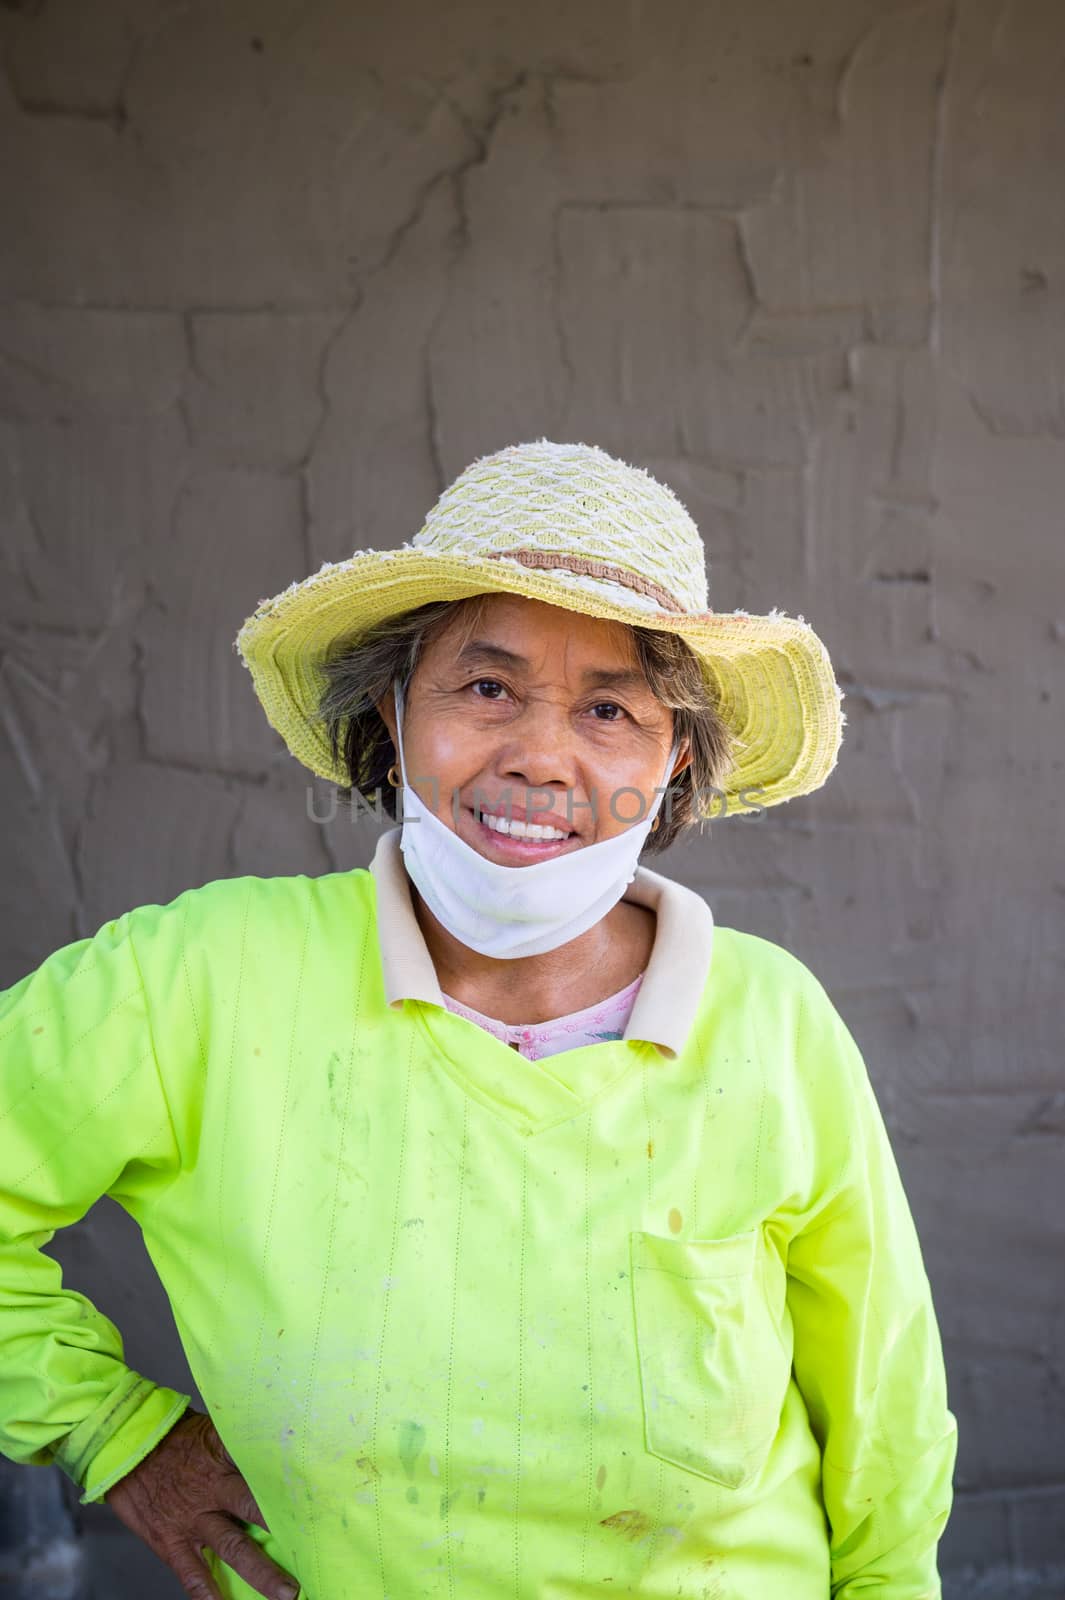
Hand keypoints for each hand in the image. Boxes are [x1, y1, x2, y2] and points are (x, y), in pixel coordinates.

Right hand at [104, 1405, 298, 1599]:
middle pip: (256, 1507)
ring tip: (287, 1593)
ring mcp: (192, 1517)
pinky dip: (209, 1594)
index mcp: (224, 1455)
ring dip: (262, 1571)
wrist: (122, 1448)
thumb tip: (273, 1449)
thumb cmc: (170, 1437)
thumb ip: (236, 1446)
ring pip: (234, 1546)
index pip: (265, 1467)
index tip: (325, 1495)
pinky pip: (192, 1573)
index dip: (293, 1481)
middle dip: (286, 1529)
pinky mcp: (170, 1540)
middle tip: (316, 1548)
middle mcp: (213, 1487)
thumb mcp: (208, 1429)